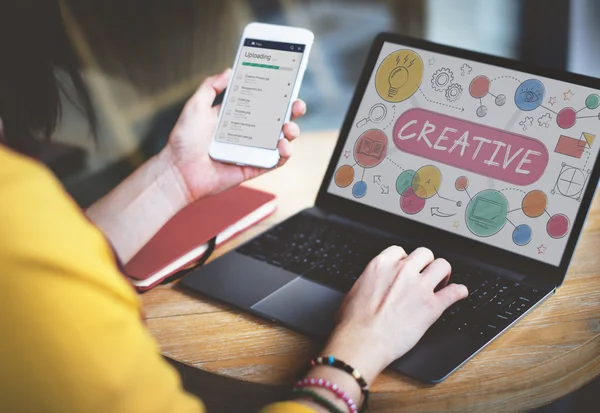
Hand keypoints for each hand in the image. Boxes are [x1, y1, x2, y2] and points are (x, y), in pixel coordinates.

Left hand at [163, 68, 306, 201]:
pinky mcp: (254, 167)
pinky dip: (285, 153)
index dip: (277, 93)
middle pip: (277, 119)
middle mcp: (247, 132)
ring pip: (281, 139)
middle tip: (296, 105)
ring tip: (288, 128)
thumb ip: (211, 87)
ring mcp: (252, 150)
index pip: (262, 101)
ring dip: (292, 132)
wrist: (178, 171)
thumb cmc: (183, 141)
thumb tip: (229, 70)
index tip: (287, 83)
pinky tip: (283, 145)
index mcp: (236, 116)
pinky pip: (276, 161)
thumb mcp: (195, 106)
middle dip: (292, 110)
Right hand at [321, 246, 467, 384]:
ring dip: (443, 273)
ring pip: (442, 266)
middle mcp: (403, 271)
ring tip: (441, 282)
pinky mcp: (432, 306)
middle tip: (425, 274)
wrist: (363, 341)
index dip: (405, 260)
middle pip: (424, 254)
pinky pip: (454, 292)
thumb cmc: (354, 322)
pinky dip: (459, 292)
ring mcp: (419, 287)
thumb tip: (372, 286)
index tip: (407, 268)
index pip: (400, 251)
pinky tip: (459, 293)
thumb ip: (370, 282)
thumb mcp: (355, 291)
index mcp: (381, 265)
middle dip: (426, 263)